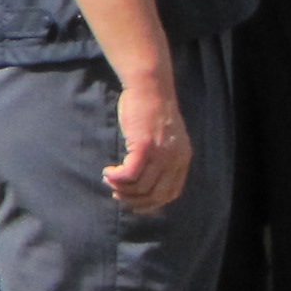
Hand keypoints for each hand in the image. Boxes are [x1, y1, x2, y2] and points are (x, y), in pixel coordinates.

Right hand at [105, 68, 191, 214]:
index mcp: (182, 158)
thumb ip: (162, 157)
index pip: (171, 194)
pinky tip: (108, 171)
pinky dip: (116, 178)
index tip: (134, 202)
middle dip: (133, 200)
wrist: (150, 86)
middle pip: (155, 194)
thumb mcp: (165, 137)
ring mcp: (161, 153)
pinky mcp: (144, 146)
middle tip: (117, 193)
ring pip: (140, 187)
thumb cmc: (151, 109)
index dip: (151, 204)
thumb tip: (144, 180)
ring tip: (109, 180)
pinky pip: (130, 174)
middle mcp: (175, 159)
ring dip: (121, 188)